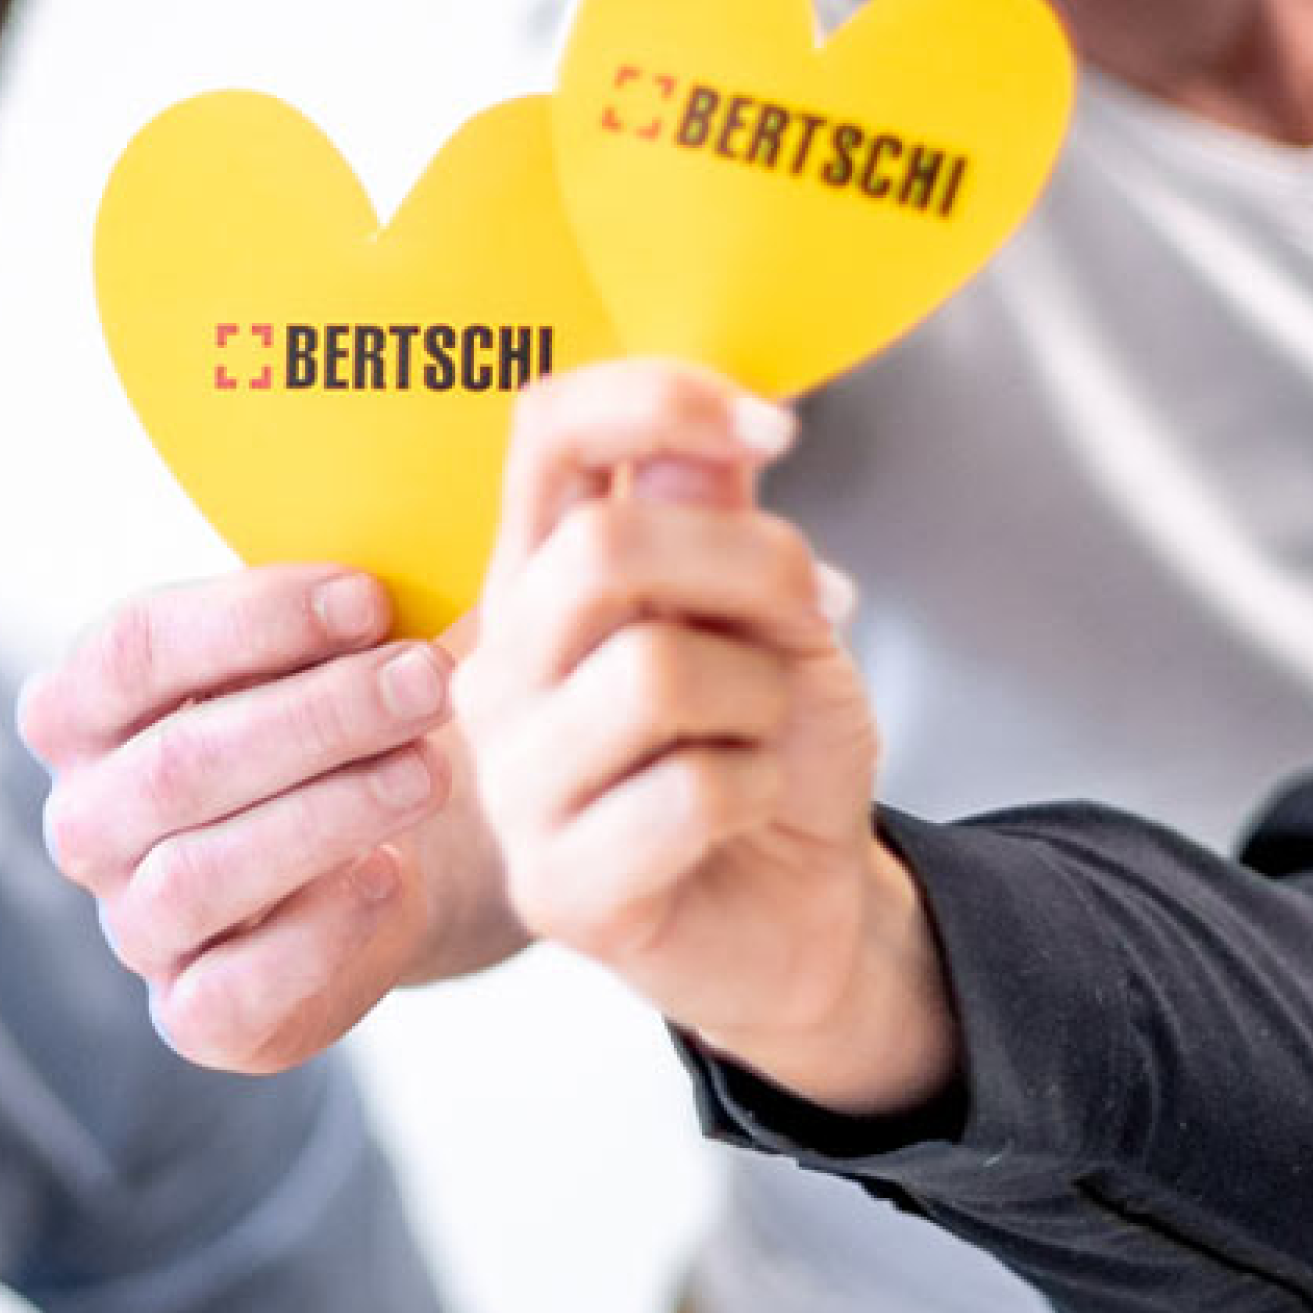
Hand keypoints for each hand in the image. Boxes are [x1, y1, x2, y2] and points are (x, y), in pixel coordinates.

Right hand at [18, 567, 514, 1070]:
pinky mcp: (191, 1015)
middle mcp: (84, 820)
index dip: (255, 619)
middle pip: (178, 762)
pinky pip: (229, 991)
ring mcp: (131, 924)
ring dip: (329, 812)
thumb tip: (415, 550)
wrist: (380, 869)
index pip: (134, 649)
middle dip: (318, 716)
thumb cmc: (334, 733)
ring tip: (429, 770)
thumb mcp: (321, 654)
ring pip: (200, 872)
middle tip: (426, 681)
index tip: (371, 598)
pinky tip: (389, 879)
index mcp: (80, 708)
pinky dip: (316, 934)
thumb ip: (332, 609)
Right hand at [458, 362, 950, 1114]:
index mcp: (539, 579)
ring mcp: (512, 781)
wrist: (805, 910)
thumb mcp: (776, 618)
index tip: (773, 430)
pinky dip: (760, 789)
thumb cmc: (771, 757)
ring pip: (653, 672)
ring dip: (761, 696)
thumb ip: (725, 529)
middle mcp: (501, 669)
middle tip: (811, 615)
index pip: (547, 435)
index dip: (657, 402)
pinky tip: (746, 813)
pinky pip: (688, 791)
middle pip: (602, 551)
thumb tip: (699, 447)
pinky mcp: (554, 885)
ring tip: (761, 736)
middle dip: (752, 570)